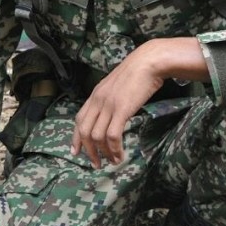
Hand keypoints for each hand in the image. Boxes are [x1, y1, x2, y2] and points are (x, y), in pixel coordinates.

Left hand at [72, 38, 205, 167]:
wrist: (149, 61)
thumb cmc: (138, 72)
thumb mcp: (117, 85)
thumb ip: (110, 98)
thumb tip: (112, 114)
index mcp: (95, 95)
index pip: (79, 119)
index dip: (76, 138)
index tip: (76, 152)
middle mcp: (98, 100)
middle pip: (84, 131)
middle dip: (89, 151)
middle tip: (96, 164)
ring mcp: (108, 105)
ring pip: (97, 136)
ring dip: (104, 153)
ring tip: (113, 161)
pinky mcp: (121, 110)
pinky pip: (112, 135)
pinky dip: (114, 148)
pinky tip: (120, 154)